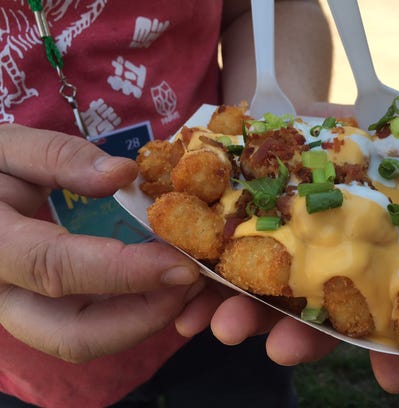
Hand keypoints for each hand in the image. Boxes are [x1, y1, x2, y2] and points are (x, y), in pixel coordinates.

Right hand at [0, 124, 202, 362]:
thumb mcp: (6, 147)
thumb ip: (58, 156)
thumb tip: (123, 175)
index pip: (56, 269)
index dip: (124, 272)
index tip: (182, 265)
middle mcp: (0, 294)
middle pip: (72, 335)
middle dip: (143, 319)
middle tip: (190, 282)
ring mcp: (20, 309)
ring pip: (84, 339)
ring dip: (144, 320)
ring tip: (185, 283)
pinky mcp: (41, 310)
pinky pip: (89, 325)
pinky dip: (132, 313)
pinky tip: (161, 283)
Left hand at [175, 102, 398, 393]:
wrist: (291, 107)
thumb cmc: (347, 133)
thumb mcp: (383, 147)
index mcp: (356, 256)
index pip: (375, 311)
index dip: (388, 346)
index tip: (393, 379)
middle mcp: (314, 266)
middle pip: (310, 314)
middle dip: (298, 335)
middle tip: (282, 350)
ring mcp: (269, 256)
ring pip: (258, 298)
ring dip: (241, 317)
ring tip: (221, 328)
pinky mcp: (227, 240)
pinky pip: (211, 272)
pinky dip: (198, 293)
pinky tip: (186, 313)